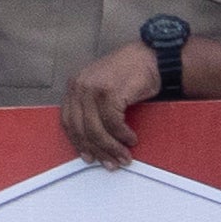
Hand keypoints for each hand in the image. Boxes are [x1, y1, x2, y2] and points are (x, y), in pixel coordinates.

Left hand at [60, 42, 161, 167]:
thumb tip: (91, 140)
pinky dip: (123, 136)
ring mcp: (94, 88)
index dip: (77, 142)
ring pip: (96, 130)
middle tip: (110, 163)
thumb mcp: (102, 87)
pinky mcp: (110, 92)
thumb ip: (91, 106)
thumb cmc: (131, 73)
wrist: (152, 58)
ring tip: (124, 156)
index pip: (68, 121)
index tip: (88, 156)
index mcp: (75, 85)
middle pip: (81, 128)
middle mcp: (80, 85)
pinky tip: (131, 139)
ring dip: (112, 147)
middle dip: (97, 150)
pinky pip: (113, 123)